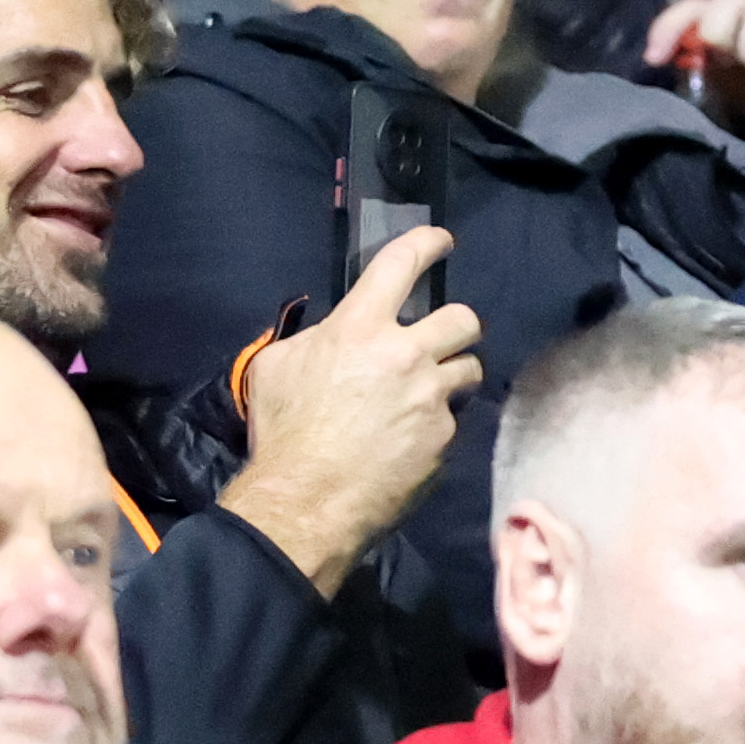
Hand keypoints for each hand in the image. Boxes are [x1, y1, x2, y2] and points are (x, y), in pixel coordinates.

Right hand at [217, 227, 482, 595]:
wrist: (304, 502)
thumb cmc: (282, 433)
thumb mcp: (275, 369)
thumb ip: (312, 340)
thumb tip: (329, 334)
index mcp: (359, 328)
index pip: (400, 264)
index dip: (426, 243)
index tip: (441, 241)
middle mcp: (406, 355)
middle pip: (463, 318)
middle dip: (456, 325)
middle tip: (441, 340)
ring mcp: (431, 399)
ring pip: (469, 369)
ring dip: (451, 376)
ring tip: (428, 394)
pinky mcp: (444, 439)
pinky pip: (453, 422)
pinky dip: (436, 427)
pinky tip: (411, 443)